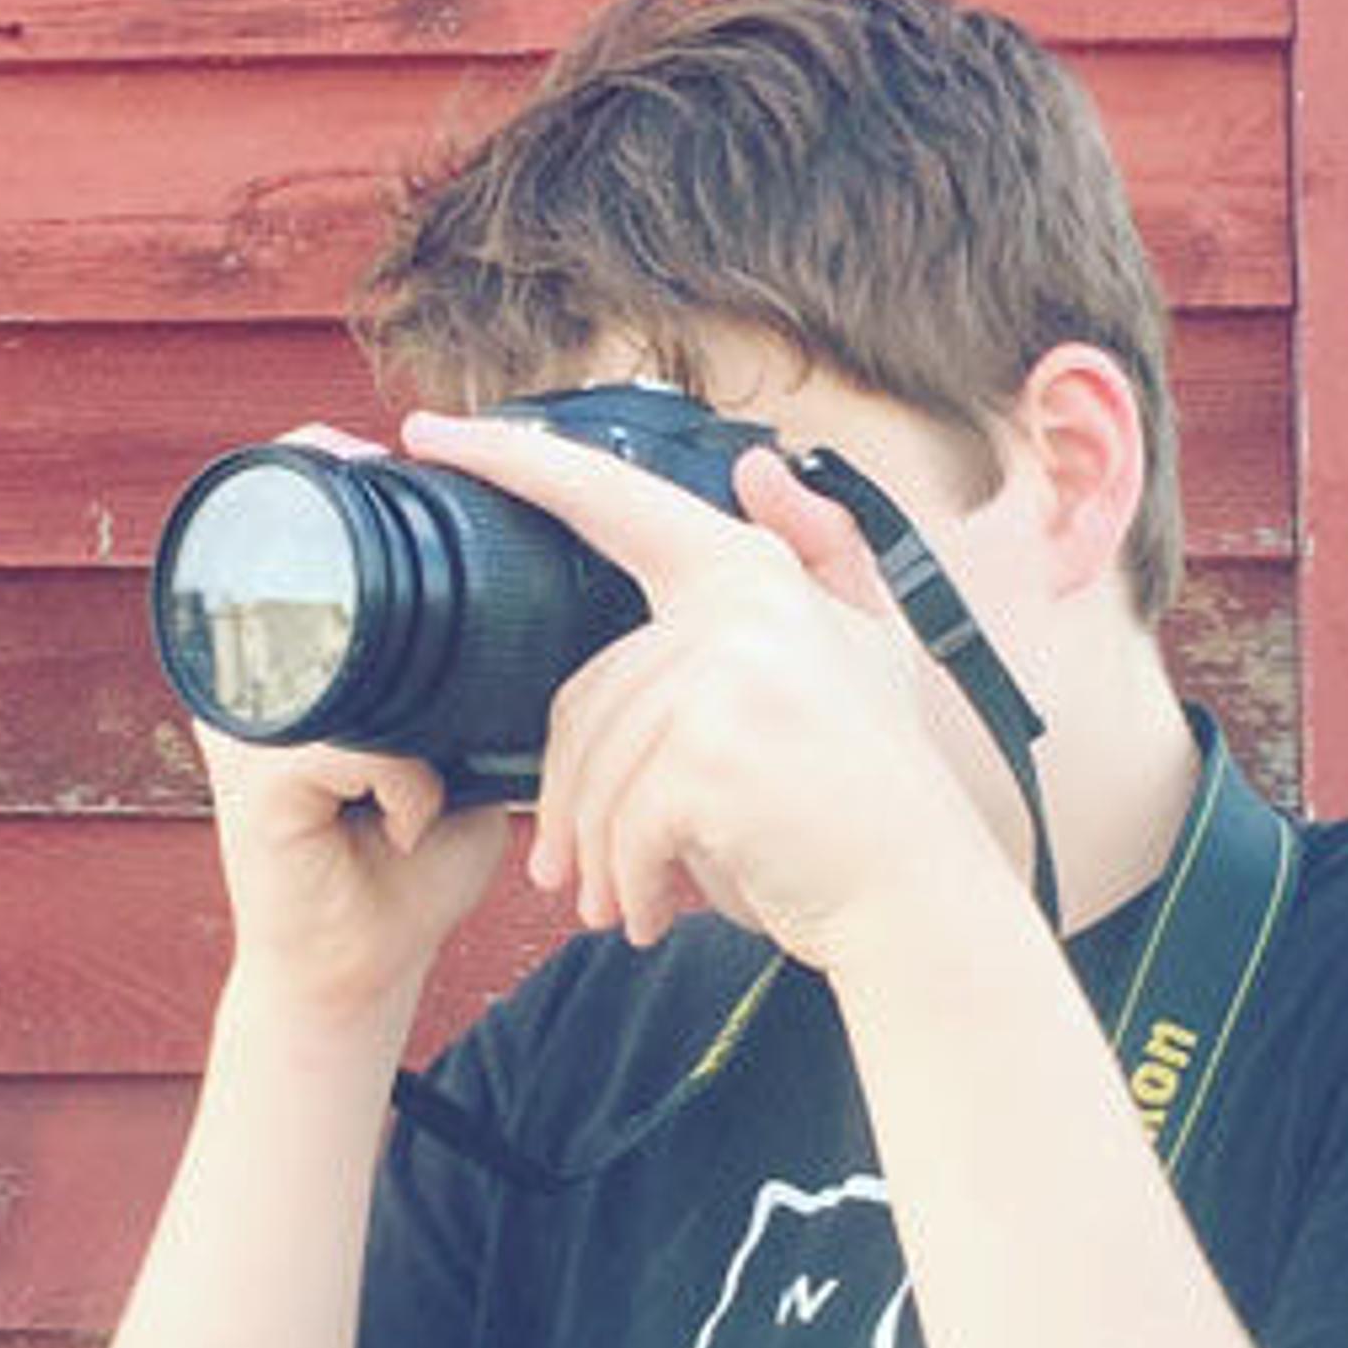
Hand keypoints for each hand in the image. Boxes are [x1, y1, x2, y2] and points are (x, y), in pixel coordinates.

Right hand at [183, 427, 511, 1042]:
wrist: (364, 968)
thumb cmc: (413, 861)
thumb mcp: (462, 749)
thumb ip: (485, 680)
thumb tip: (564, 599)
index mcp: (294, 660)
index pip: (298, 535)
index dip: (337, 474)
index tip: (415, 465)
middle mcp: (249, 679)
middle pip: (287, 563)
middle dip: (357, 541)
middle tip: (435, 612)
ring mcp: (242, 728)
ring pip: (336, 658)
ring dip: (404, 713)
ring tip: (428, 768)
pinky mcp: (253, 786)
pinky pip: (344, 748)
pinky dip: (399, 781)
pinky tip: (409, 822)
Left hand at [400, 406, 1013, 969]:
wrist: (918, 899)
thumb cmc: (876, 787)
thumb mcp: (865, 650)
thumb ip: (817, 552)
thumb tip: (757, 467)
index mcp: (750, 572)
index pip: (609, 499)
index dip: (513, 459)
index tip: (429, 432)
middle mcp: (738, 606)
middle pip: (585, 698)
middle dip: (571, 805)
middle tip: (575, 880)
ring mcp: (726, 675)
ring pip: (596, 772)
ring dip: (602, 859)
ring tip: (625, 906)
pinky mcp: (711, 754)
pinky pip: (621, 823)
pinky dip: (630, 884)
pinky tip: (655, 915)